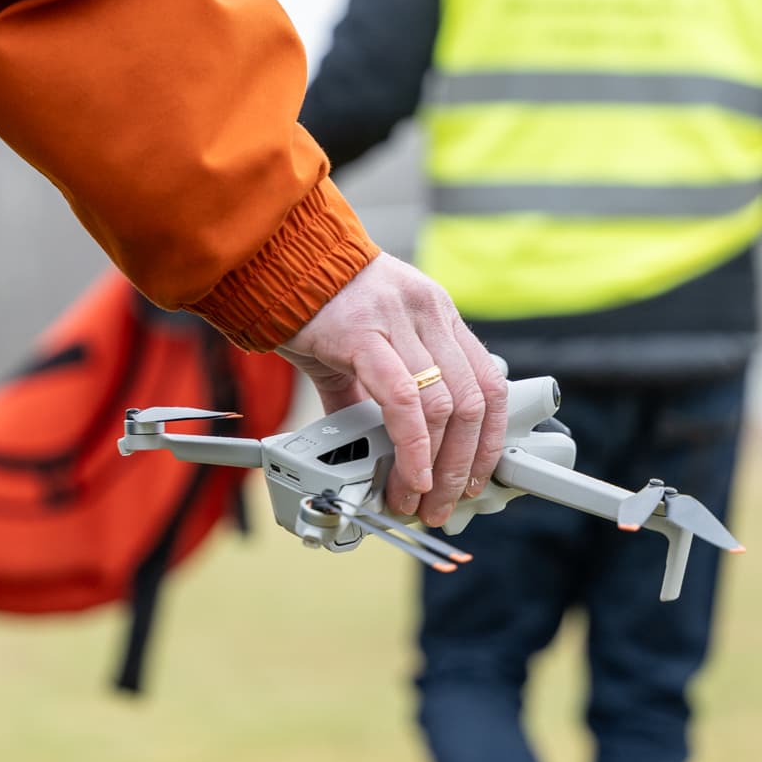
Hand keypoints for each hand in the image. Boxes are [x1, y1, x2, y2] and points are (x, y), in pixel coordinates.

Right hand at [278, 254, 507, 527]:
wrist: (273, 260)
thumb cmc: (315, 301)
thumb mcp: (365, 343)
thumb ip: (375, 390)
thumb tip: (376, 443)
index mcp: (437, 314)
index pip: (488, 382)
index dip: (489, 438)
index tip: (474, 476)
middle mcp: (428, 313)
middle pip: (472, 402)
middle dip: (462, 465)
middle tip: (443, 502)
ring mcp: (399, 321)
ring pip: (444, 407)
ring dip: (435, 467)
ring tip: (415, 498)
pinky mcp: (363, 334)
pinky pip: (402, 401)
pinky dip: (412, 447)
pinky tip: (406, 475)